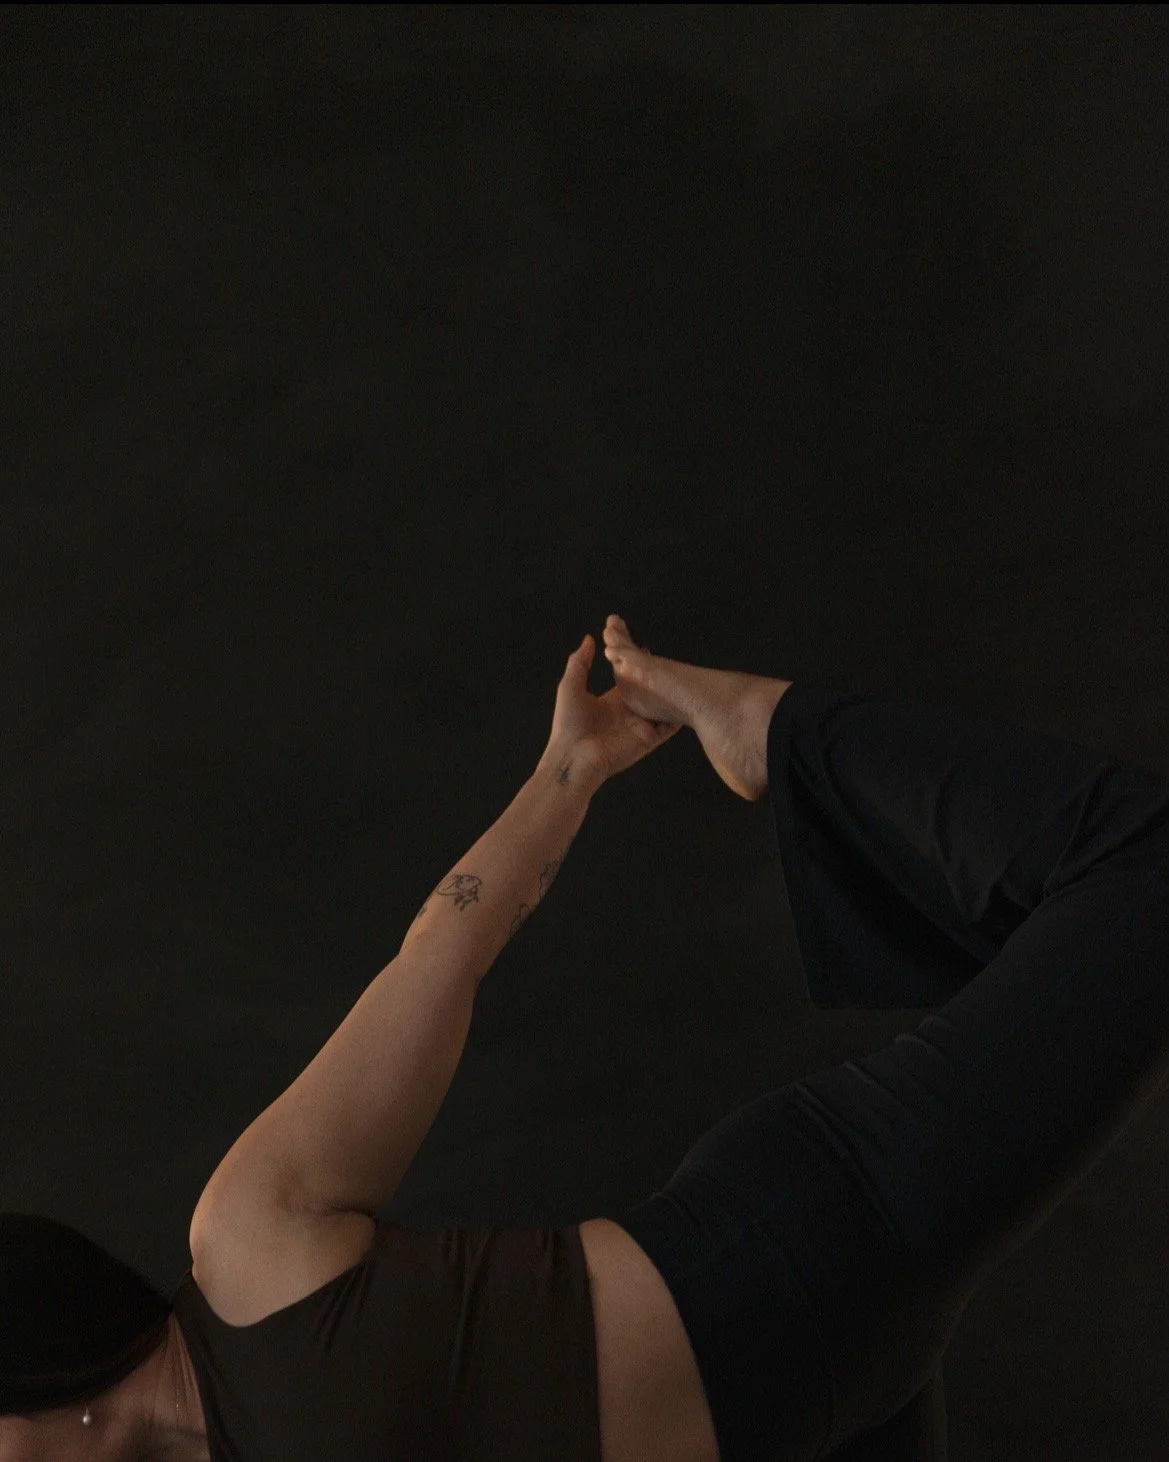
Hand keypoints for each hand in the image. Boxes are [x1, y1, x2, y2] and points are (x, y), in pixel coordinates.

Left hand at [541, 633, 682, 784]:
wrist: (574, 756)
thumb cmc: (569, 723)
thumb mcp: (570, 686)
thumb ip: (580, 662)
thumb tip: (589, 638)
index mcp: (611, 701)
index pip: (631, 682)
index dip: (639, 668)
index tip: (648, 650)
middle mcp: (628, 713)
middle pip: (648, 694)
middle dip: (659, 681)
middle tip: (671, 663)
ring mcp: (640, 727)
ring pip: (661, 708)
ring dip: (671, 696)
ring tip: (683, 678)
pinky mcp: (649, 739)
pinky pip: (667, 727)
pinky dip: (677, 716)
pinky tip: (687, 701)